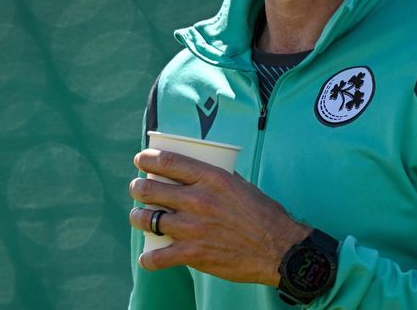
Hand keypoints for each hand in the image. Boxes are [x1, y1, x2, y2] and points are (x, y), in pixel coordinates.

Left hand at [128, 148, 310, 285]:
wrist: (279, 249)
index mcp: (212, 178)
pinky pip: (158, 257)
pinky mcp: (193, 254)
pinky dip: (149, 258)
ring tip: (139, 217)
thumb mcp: (242, 185)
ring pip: (148, 220)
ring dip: (138, 217)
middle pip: (151, 189)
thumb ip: (218, 179)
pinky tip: (148, 257)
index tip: (140, 159)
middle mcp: (198, 200)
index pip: (170, 162)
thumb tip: (199, 174)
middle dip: (138, 188)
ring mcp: (193, 228)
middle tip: (137, 189)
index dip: (148, 158)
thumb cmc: (264, 215)